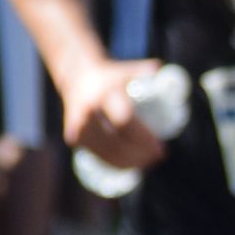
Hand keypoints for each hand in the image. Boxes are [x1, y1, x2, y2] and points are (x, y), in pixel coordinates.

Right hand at [66, 55, 165, 169]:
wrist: (78, 78)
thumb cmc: (111, 76)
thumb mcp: (125, 69)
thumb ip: (142, 69)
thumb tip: (158, 68)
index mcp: (103, 95)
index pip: (125, 122)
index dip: (144, 138)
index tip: (161, 146)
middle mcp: (88, 112)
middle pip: (117, 142)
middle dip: (140, 154)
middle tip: (159, 156)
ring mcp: (78, 126)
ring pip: (106, 153)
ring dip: (130, 162)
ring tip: (150, 162)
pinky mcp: (73, 137)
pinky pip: (97, 155)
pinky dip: (115, 163)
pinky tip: (132, 165)